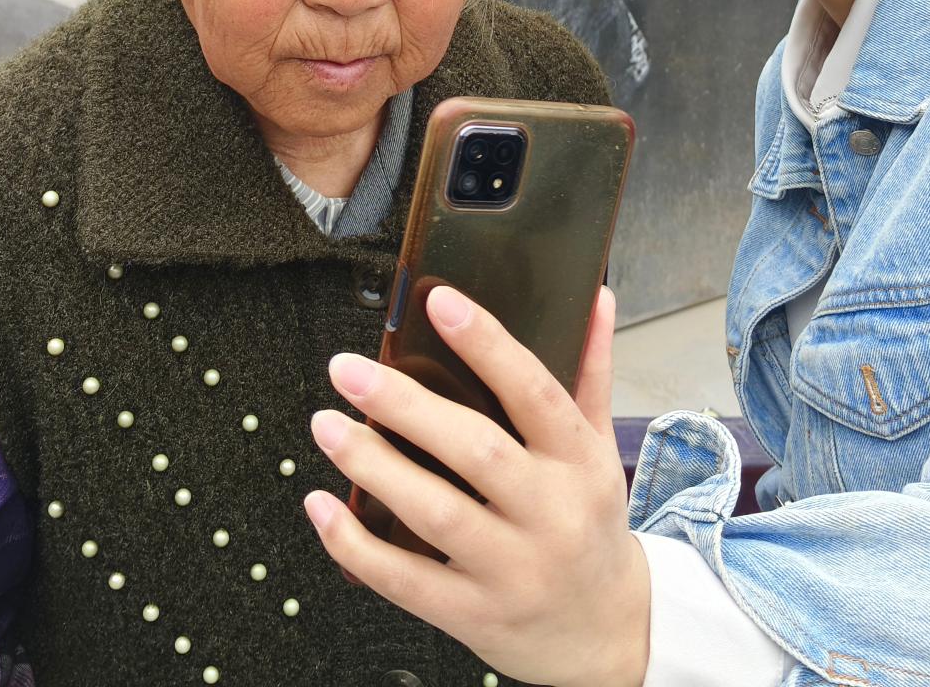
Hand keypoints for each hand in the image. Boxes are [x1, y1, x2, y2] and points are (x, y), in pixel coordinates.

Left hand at [304, 285, 649, 686]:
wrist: (607, 632)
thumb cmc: (591, 525)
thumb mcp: (600, 449)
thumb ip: (590, 371)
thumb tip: (593, 296)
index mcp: (580, 462)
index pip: (534, 392)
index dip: (487, 344)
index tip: (439, 301)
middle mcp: (550, 514)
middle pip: (475, 451)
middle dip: (404, 406)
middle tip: (347, 369)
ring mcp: (512, 570)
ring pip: (436, 514)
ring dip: (372, 466)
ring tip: (326, 425)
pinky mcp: (474, 614)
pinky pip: (406, 581)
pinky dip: (356, 545)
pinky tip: (322, 505)